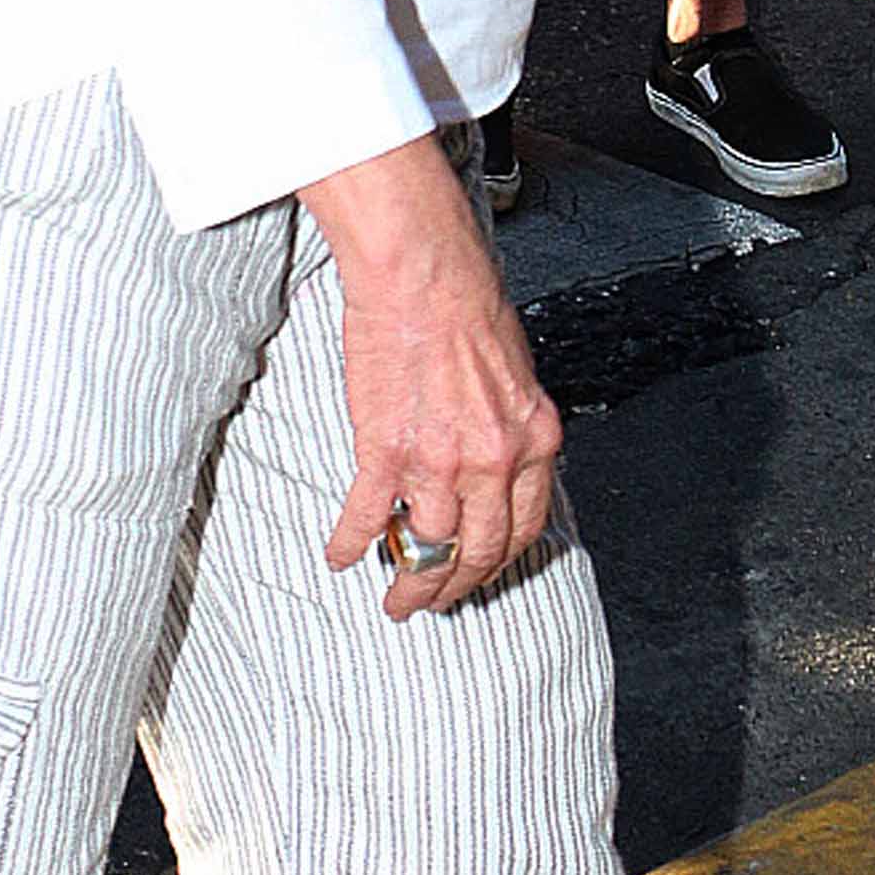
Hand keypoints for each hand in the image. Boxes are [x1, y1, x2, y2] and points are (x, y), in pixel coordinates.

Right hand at [306, 137, 563, 615]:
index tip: (478, 573)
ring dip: (409, 581)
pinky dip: (351, 542)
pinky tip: (341, 556)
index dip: (497, 562)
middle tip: (433, 601)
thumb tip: (496, 464)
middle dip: (454, 586)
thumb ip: (510, 427)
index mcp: (533, 440)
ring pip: (428, 547)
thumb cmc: (467, 304)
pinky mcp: (386, 449)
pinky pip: (367, 515)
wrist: (424, 272)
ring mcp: (439, 460)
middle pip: (479, 552)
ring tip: (394, 597)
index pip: (524, 527)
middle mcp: (494, 459)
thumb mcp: (515, 375)